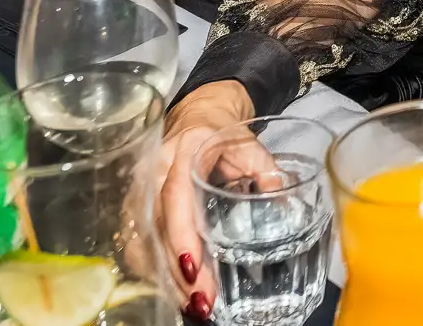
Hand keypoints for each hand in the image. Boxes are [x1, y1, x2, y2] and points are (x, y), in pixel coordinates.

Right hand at [154, 80, 255, 319]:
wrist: (196, 117)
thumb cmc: (224, 132)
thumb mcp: (249, 144)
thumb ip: (266, 170)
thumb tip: (284, 201)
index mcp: (182, 151)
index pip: (174, 196)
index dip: (181, 235)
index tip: (194, 268)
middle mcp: (154, 172)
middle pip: (156, 228)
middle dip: (176, 270)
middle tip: (201, 302)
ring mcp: (141, 190)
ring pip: (143, 241)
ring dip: (166, 277)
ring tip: (193, 306)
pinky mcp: (138, 208)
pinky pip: (140, 244)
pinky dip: (156, 271)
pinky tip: (177, 292)